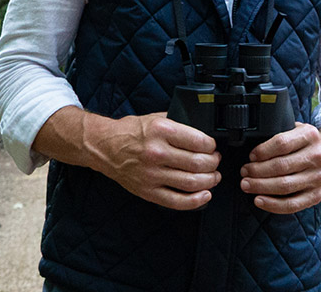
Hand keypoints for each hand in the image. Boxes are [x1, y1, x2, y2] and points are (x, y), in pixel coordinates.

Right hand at [68, 110, 220, 210]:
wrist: (105, 147)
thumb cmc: (132, 132)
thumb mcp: (156, 118)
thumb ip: (180, 124)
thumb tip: (205, 132)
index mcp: (161, 131)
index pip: (199, 141)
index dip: (212, 146)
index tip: (213, 147)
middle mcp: (157, 153)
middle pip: (198, 163)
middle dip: (214, 163)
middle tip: (215, 161)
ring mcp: (152, 175)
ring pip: (192, 183)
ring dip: (210, 180)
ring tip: (213, 176)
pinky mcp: (148, 191)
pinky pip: (177, 201)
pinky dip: (196, 200)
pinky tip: (205, 194)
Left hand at [239, 122, 320, 214]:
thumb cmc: (303, 143)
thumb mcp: (295, 129)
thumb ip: (279, 132)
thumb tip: (250, 141)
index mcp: (311, 135)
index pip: (282, 143)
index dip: (263, 151)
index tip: (251, 156)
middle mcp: (317, 156)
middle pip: (281, 166)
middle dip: (257, 171)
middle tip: (244, 172)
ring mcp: (318, 178)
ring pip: (284, 186)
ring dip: (261, 187)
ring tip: (246, 184)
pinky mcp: (316, 195)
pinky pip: (292, 204)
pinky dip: (272, 204)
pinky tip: (258, 200)